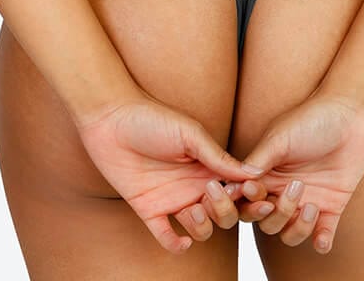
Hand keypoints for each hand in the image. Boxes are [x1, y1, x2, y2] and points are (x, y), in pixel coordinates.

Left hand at [75, 88, 263, 254]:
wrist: (111, 119)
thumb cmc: (153, 118)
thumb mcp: (190, 134)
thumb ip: (217, 156)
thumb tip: (252, 172)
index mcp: (208, 165)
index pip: (236, 189)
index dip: (245, 197)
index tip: (247, 193)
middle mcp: (193, 185)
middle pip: (223, 213)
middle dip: (225, 211)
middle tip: (211, 193)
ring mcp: (172, 198)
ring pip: (200, 228)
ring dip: (203, 226)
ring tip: (194, 208)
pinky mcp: (149, 209)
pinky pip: (166, 237)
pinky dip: (176, 245)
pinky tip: (182, 241)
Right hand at [233, 89, 363, 253]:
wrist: (352, 113)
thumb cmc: (312, 118)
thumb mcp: (280, 136)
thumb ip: (259, 160)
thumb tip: (237, 183)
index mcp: (267, 172)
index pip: (247, 200)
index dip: (247, 203)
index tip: (256, 193)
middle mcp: (284, 190)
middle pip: (266, 222)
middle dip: (276, 215)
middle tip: (293, 190)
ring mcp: (307, 199)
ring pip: (290, 234)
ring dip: (297, 228)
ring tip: (312, 205)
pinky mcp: (332, 206)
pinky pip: (322, 236)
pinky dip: (321, 242)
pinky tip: (322, 237)